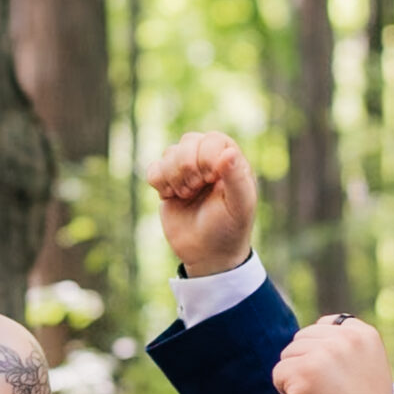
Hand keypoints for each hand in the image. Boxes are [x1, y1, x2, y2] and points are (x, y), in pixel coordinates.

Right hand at [147, 133, 257, 277]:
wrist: (207, 254)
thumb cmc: (229, 228)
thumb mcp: (239, 205)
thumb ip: (236, 178)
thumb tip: (229, 152)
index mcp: (230, 160)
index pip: (212, 139)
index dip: (206, 157)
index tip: (211, 180)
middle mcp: (207, 161)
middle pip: (188, 142)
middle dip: (188, 167)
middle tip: (196, 189)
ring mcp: (186, 171)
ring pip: (169, 153)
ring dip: (174, 177)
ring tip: (187, 196)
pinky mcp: (166, 183)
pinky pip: (153, 169)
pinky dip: (159, 183)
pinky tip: (171, 197)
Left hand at [274, 314, 393, 393]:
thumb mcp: (367, 367)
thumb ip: (346, 345)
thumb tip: (319, 325)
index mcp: (364, 335)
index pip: (325, 324)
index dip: (322, 352)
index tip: (338, 377)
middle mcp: (346, 339)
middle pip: (302, 338)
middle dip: (306, 364)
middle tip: (330, 392)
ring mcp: (325, 355)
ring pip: (288, 355)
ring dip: (296, 377)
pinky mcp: (304, 373)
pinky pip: (278, 374)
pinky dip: (286, 391)